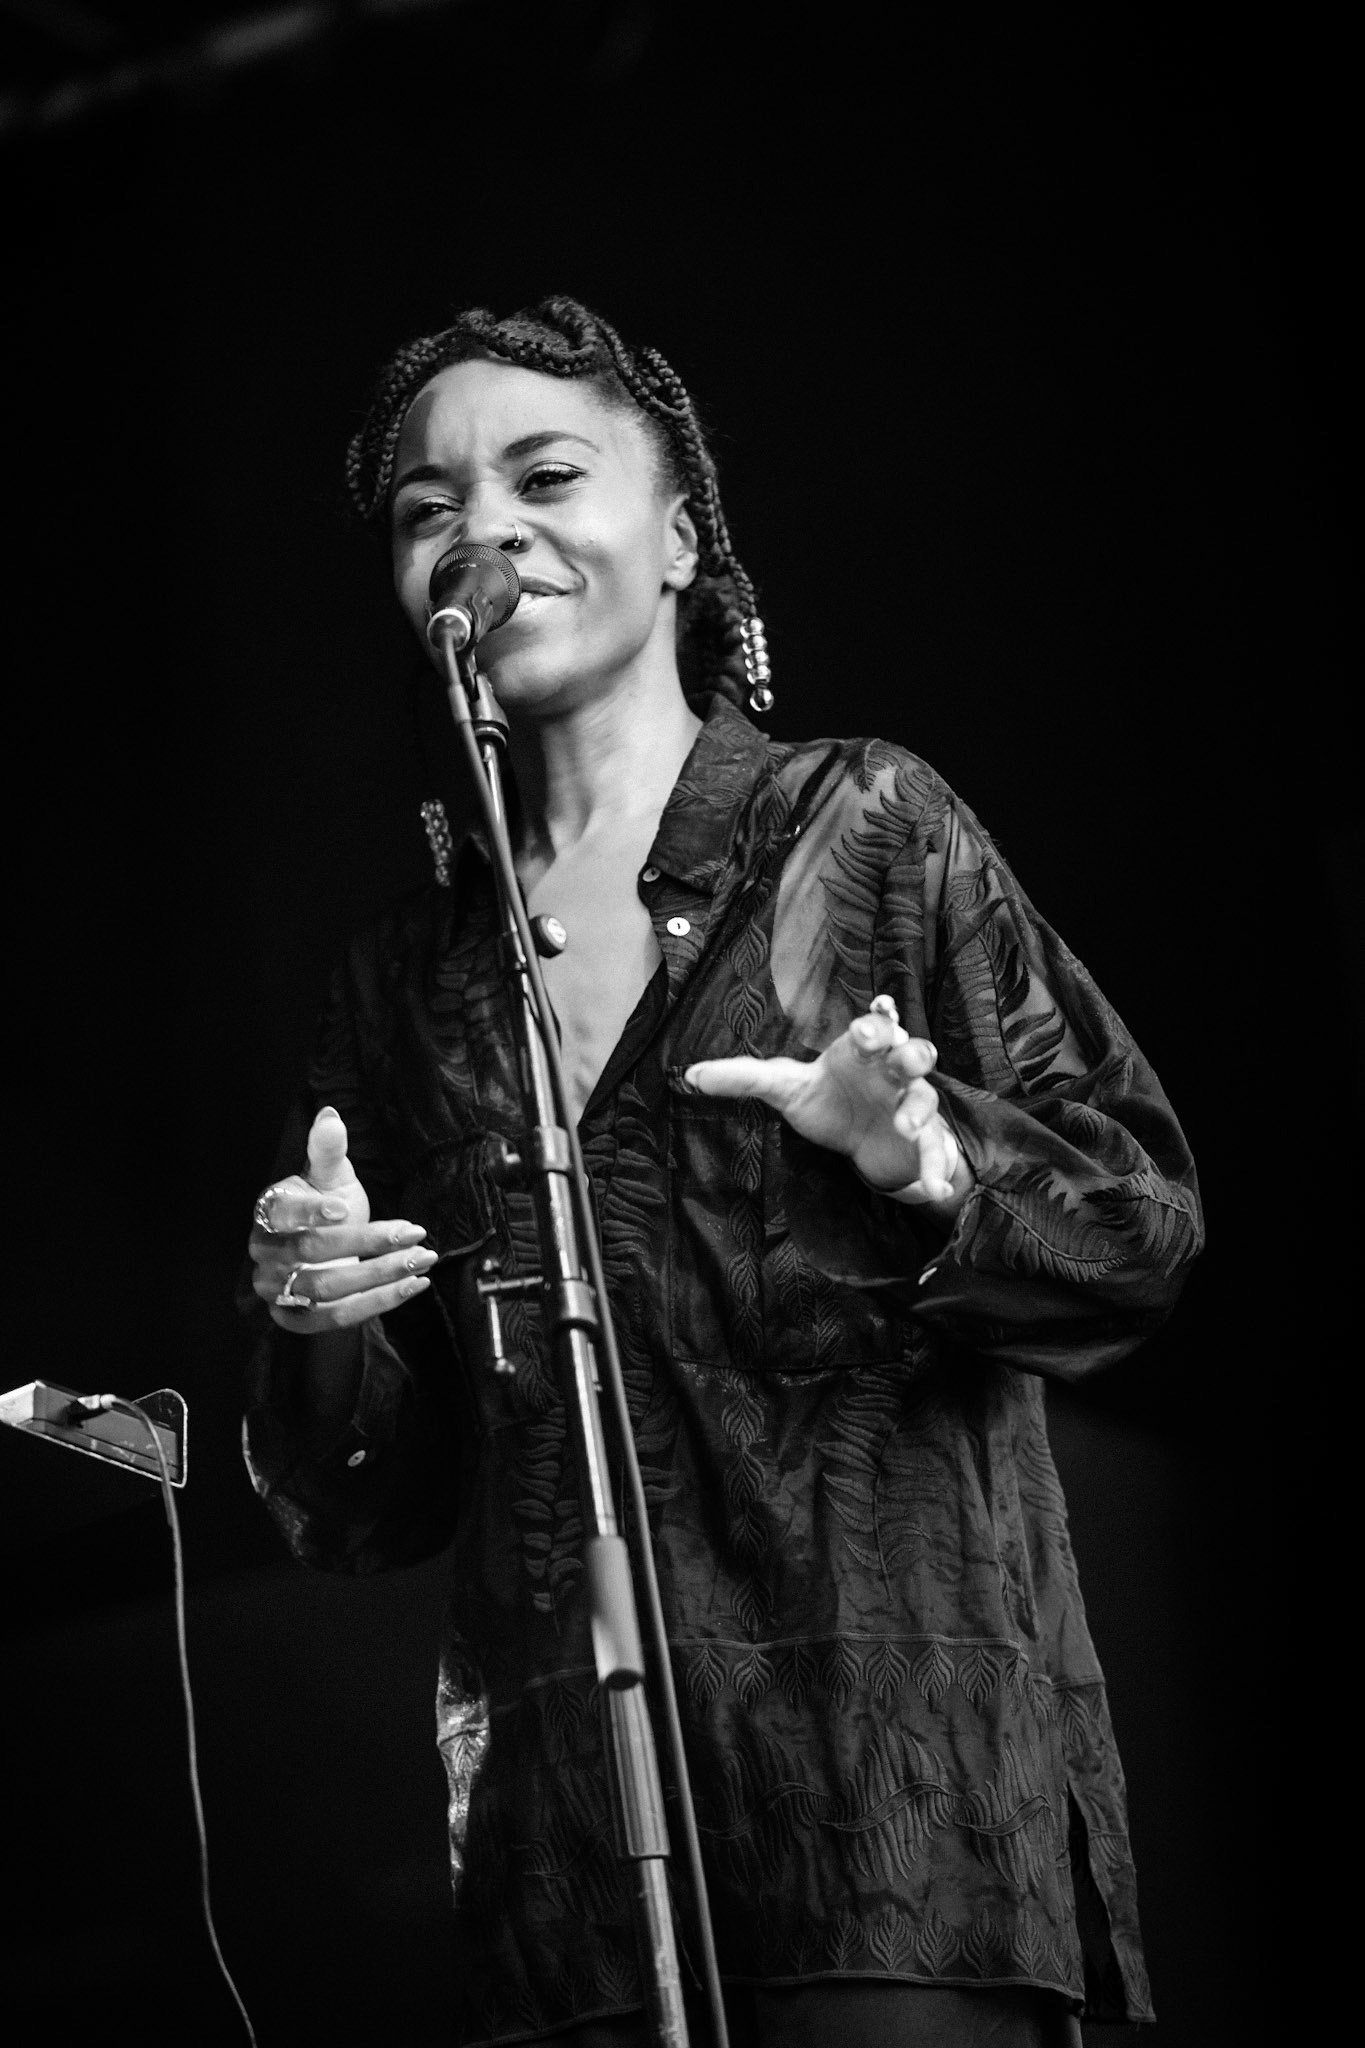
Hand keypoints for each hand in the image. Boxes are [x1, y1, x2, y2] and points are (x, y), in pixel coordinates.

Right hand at [249, 1107, 436, 1332]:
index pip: (281, 1213)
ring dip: (380, 1276)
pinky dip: (378, 1304)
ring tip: (421, 1259)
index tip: (344, 1208)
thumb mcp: (330, 1176)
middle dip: (367, 1242)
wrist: (324, 1252)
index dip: (310, 1211)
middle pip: (311, 1252)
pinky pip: (336, 1317)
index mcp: (268, 1213)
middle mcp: (265, 1254)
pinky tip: (413, 1286)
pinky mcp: (296, 1319)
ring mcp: (278, 1290)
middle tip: (414, 1233)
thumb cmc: (326, 1207)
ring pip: (327, 1288)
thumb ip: (328, 1149)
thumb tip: (330, 1115)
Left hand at [683, 1001, 973, 1210]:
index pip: (874, 1025)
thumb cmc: (829, 1101)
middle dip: (909, 1050)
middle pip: (912, 1050)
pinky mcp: (923, 1140)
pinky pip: (936, 1151)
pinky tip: (935, 1187)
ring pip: (926, 1097)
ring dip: (919, 1109)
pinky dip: (939, 1168)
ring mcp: (910, 1105)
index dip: (877, 1020)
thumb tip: (690, 1075)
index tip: (878, 1011)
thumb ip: (744, 1078)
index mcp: (861, 1052)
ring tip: (905, 1127)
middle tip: (900, 1057)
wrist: (864, 1140)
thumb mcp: (787, 1090)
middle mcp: (891, 1072)